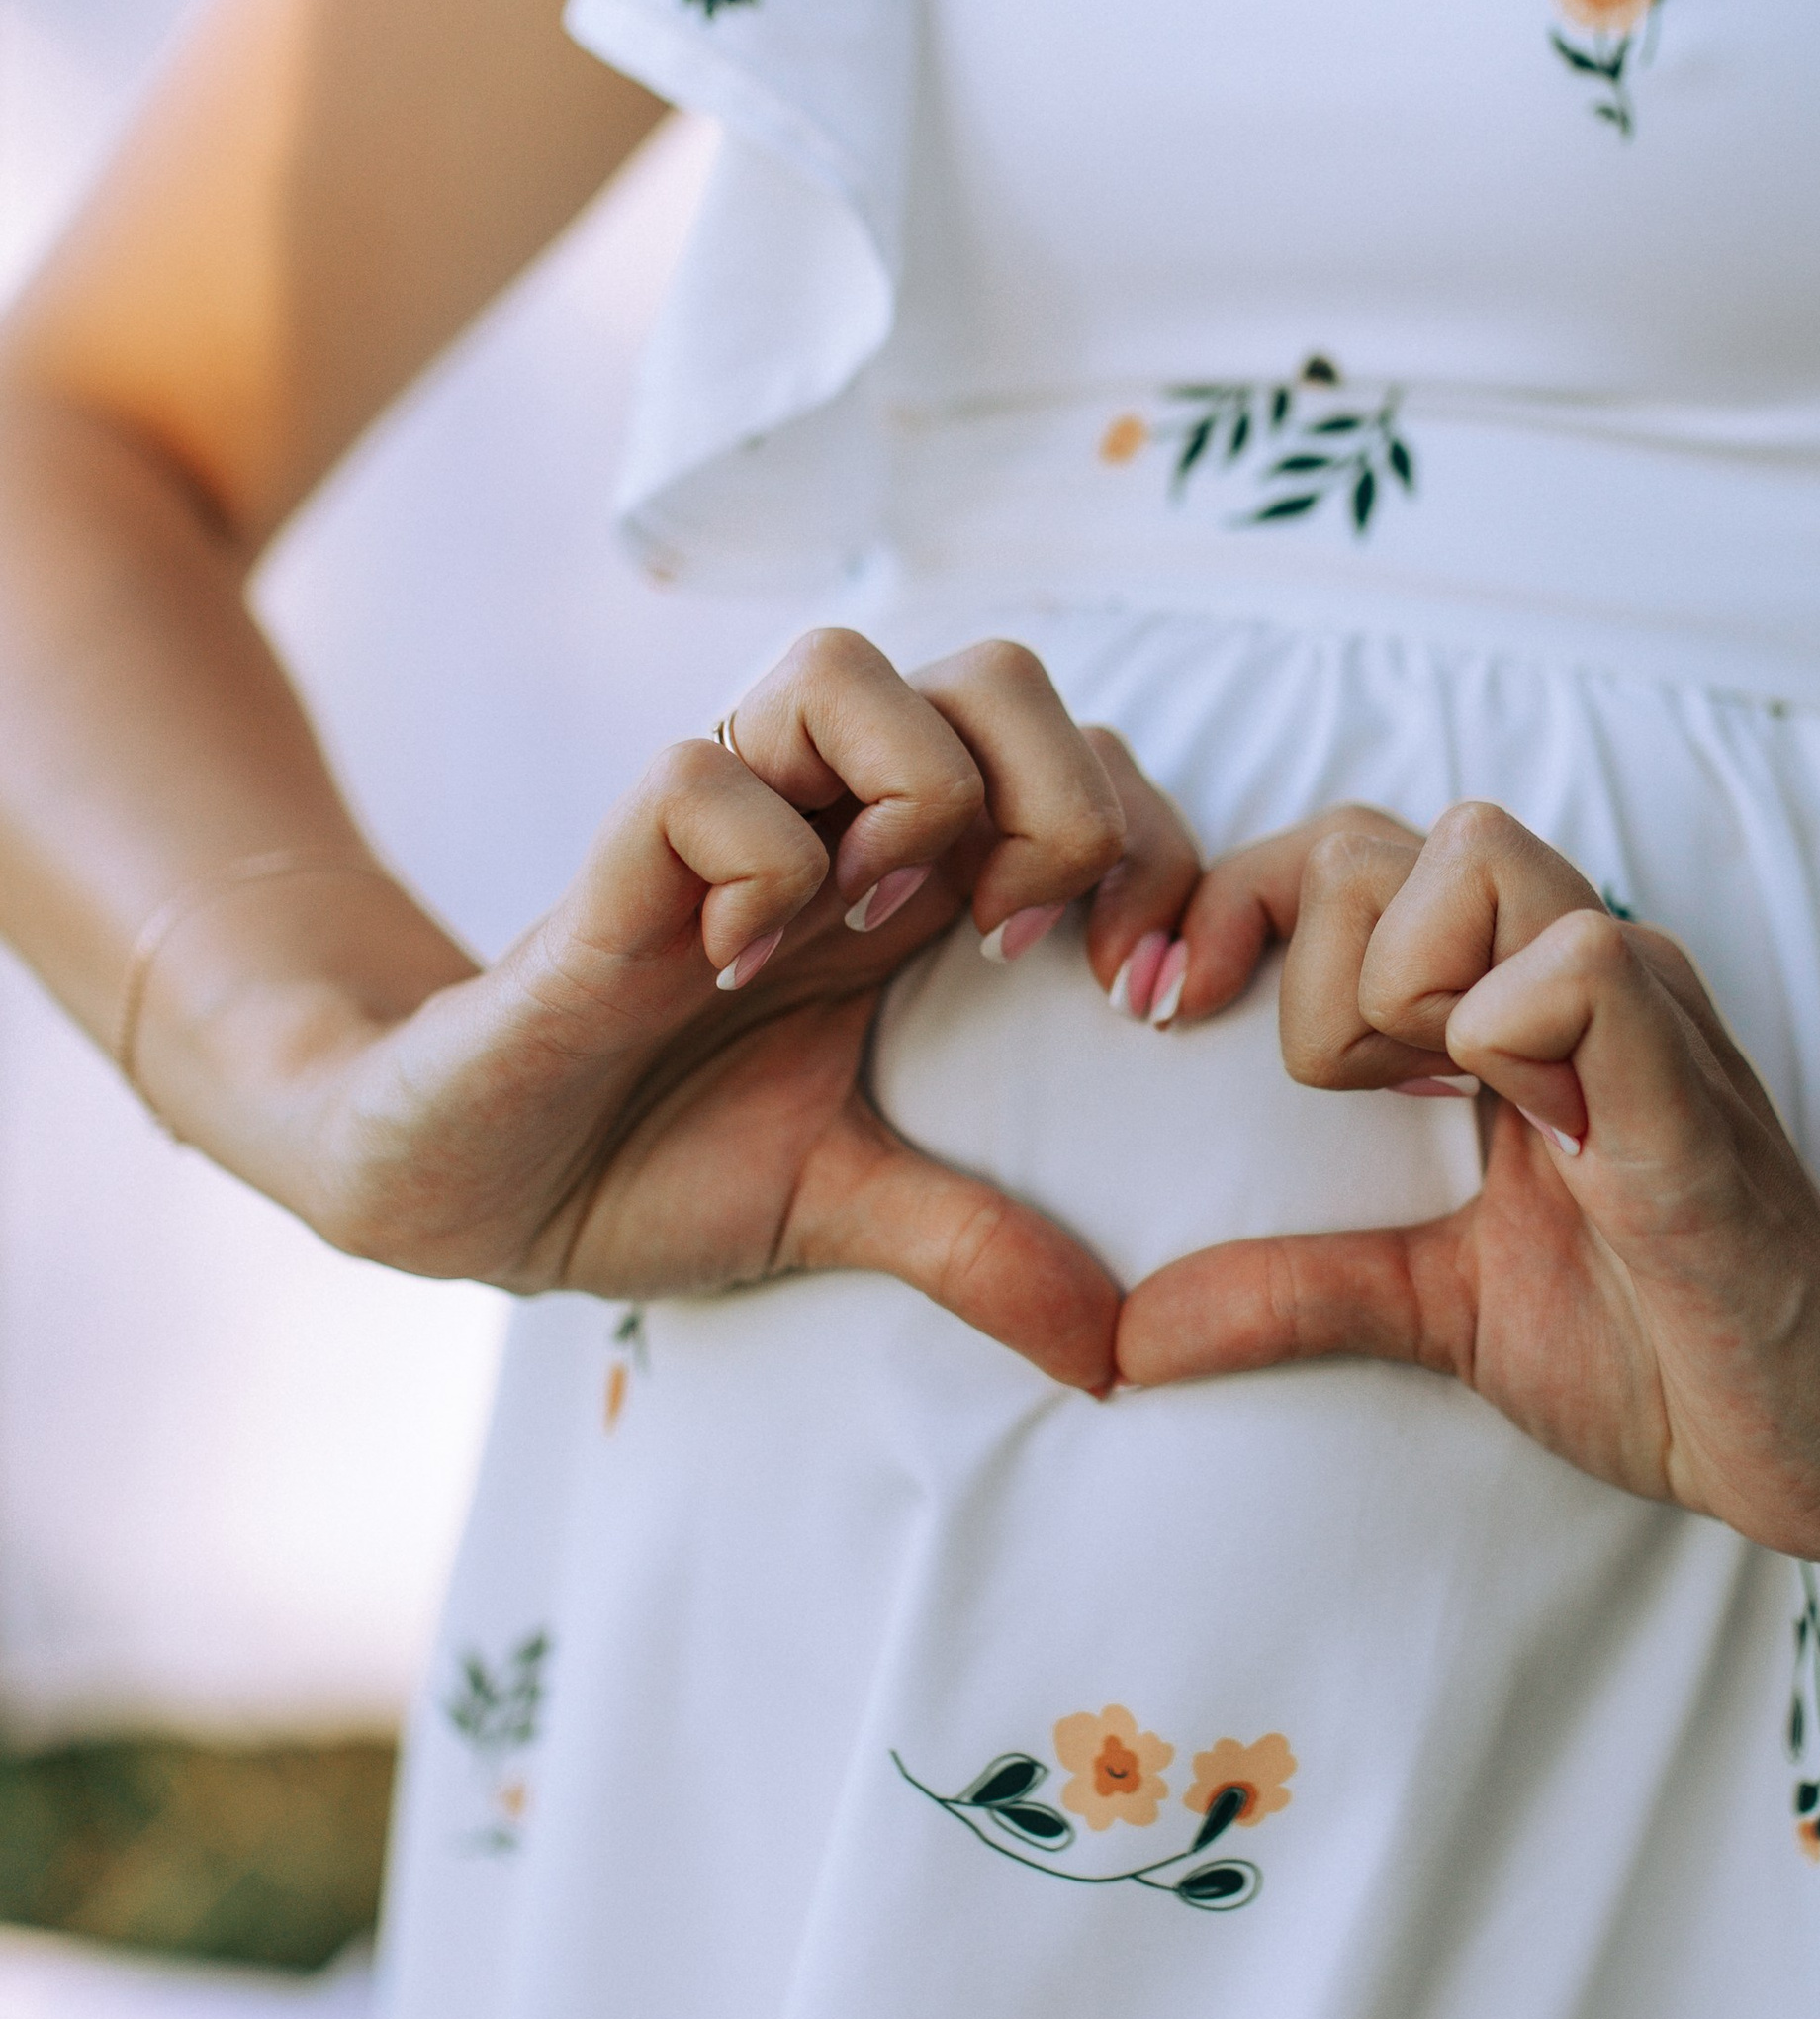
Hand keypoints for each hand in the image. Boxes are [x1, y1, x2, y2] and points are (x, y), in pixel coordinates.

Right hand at [166, 634, 1198, 1390]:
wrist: (467, 1185)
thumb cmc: (652, 1159)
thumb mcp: (848, 1209)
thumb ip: (984, 1248)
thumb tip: (1123, 1354)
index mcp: (913, 876)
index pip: (1089, 758)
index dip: (1153, 846)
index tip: (1138, 1000)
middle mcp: (829, 820)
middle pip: (1001, 671)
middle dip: (1060, 797)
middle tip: (1018, 947)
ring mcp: (719, 827)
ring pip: (849, 664)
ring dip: (912, 797)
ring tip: (884, 930)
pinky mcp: (609, 863)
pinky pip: (705, 782)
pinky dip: (757, 873)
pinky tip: (739, 970)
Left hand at [1114, 801, 1819, 1554]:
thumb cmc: (1658, 1346)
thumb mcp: (1433, 1311)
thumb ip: (1290, 1293)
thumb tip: (1120, 1340)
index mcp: (1507, 1002)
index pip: (1335, 856)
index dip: (1229, 905)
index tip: (1163, 1009)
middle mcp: (1573, 973)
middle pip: (1377, 836)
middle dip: (1305, 965)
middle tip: (1349, 1096)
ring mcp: (1640, 1017)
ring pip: (1475, 856)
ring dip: (1402, 984)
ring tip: (1444, 1110)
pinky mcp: (1687, 1095)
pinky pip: (1585, 965)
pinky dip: (1514, 1033)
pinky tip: (1538, 1139)